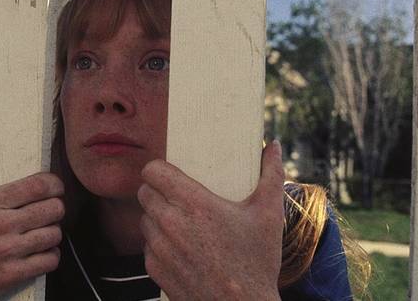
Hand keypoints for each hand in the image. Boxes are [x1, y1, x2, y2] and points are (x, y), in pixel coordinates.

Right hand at [0, 172, 64, 300]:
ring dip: (54, 233)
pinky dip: (51, 256)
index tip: (55, 187)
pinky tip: (43, 253)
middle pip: (52, 208)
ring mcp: (6, 251)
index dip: (54, 184)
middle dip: (57, 208)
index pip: (37, 186)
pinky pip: (50, 260)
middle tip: (52, 210)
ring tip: (46, 232)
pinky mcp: (11, 274)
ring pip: (54, 234)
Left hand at [137, 141, 284, 300]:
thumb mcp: (269, 215)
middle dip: (157, 192)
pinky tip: (179, 247)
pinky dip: (158, 244)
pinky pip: (147, 246)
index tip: (169, 172)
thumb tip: (273, 146)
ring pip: (144, 220)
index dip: (158, 169)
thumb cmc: (257, 262)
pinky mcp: (155, 269)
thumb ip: (272, 175)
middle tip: (176, 196)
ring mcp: (160, 248)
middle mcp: (171, 224)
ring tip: (179, 221)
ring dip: (156, 217)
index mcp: (194, 204)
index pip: (152, 171)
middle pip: (144, 193)